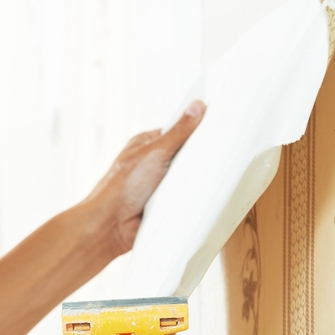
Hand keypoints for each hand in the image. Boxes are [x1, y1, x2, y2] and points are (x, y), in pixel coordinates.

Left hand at [83, 101, 204, 258]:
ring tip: (215, 175)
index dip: (197, 129)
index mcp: (146, 144)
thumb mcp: (155, 152)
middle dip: (200, 156)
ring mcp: (158, 184)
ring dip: (196, 180)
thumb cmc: (123, 187)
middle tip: (222, 153)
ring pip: (187, 177)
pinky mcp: (164, 204)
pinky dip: (192, 197)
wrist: (112, 226)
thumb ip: (179, 132)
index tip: (219, 125)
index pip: (177, 130)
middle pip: (186, 154)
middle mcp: (151, 162)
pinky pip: (185, 196)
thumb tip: (196, 107)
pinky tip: (203, 195)